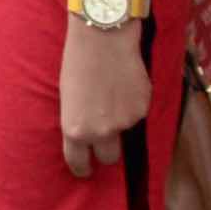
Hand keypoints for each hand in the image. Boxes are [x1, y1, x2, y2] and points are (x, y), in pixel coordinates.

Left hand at [59, 22, 148, 177]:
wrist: (103, 38)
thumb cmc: (77, 62)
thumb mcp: (68, 97)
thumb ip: (78, 120)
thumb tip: (88, 135)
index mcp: (76, 129)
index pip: (79, 162)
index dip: (82, 168)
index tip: (85, 171)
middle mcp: (101, 131)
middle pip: (109, 158)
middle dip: (107, 151)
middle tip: (105, 138)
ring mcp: (125, 122)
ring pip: (125, 131)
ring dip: (120, 119)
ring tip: (112, 91)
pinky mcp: (143, 108)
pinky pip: (138, 113)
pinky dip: (133, 104)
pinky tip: (125, 83)